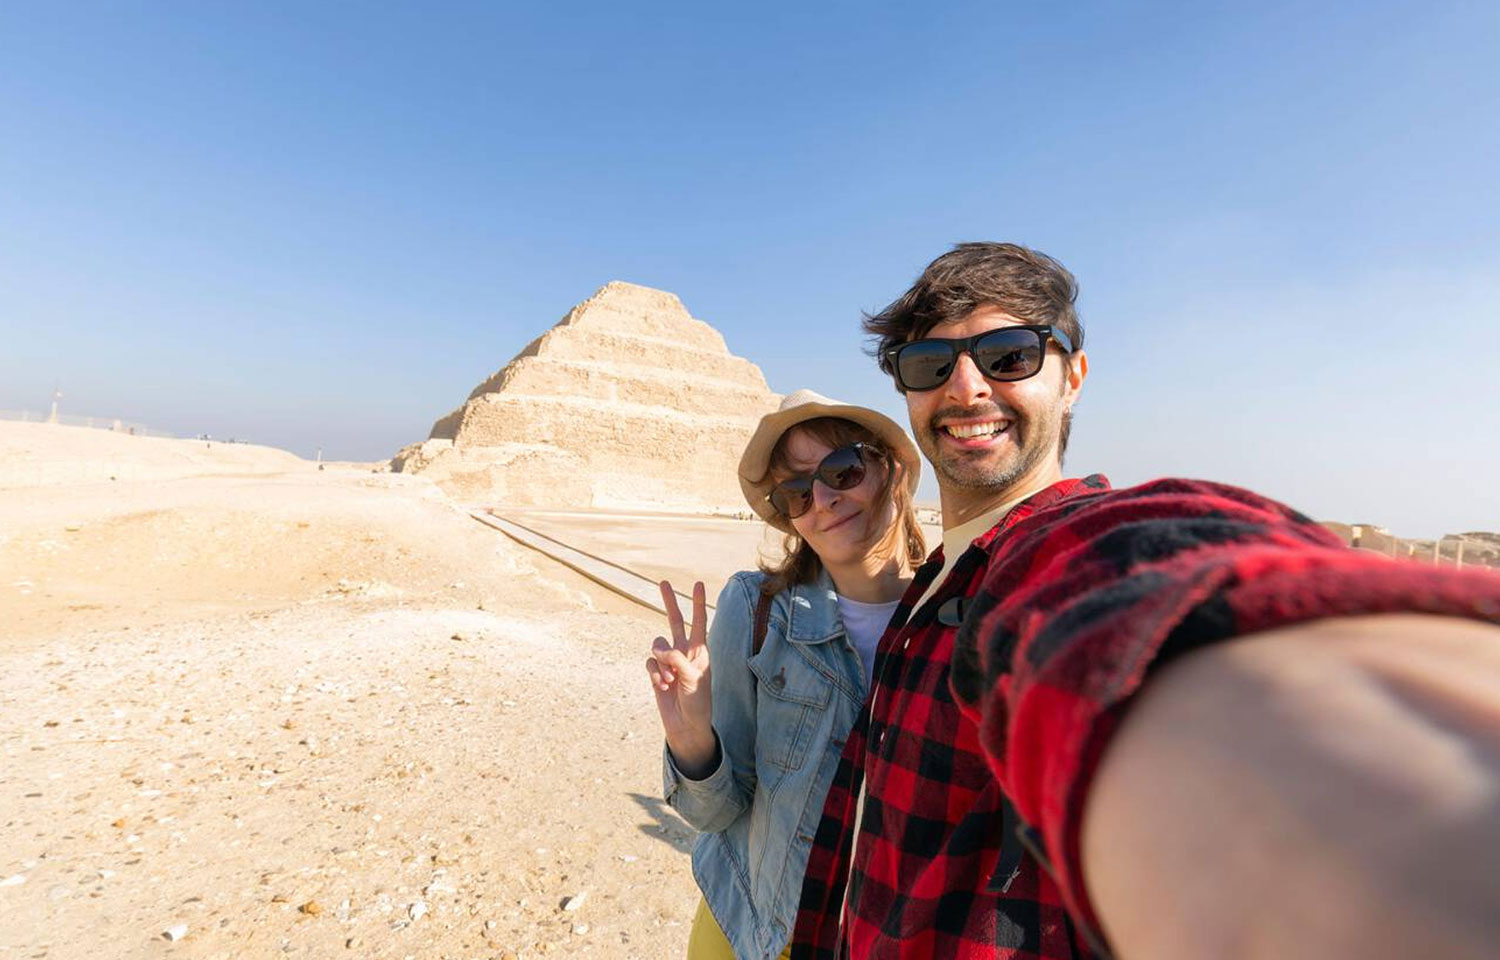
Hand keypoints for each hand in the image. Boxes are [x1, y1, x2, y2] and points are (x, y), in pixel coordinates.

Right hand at [646, 580, 716, 775]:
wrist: (686, 725)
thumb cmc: (697, 701)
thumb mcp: (692, 678)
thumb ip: (677, 659)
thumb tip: (659, 649)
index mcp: (700, 651)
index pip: (699, 621)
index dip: (698, 602)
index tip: (697, 584)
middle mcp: (684, 651)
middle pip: (674, 621)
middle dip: (669, 602)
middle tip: (662, 582)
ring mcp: (669, 661)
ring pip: (657, 645)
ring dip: (661, 662)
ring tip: (670, 680)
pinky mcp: (656, 672)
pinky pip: (650, 663)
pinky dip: (655, 674)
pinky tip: (663, 686)